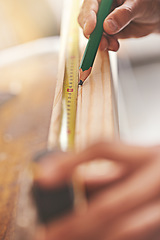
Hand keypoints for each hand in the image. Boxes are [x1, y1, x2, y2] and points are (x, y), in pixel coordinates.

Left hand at [34, 141, 159, 239]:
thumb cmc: (158, 168)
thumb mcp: (136, 162)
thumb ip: (107, 171)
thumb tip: (73, 178)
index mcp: (147, 155)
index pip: (104, 150)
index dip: (72, 162)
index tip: (43, 176)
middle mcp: (157, 179)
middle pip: (111, 203)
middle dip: (77, 222)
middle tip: (50, 234)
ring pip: (127, 229)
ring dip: (93, 237)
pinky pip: (137, 236)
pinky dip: (112, 239)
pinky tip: (95, 239)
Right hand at [78, 0, 159, 50]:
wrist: (155, 16)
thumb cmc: (149, 3)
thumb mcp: (138, 5)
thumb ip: (123, 14)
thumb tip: (107, 26)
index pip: (91, 4)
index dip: (88, 17)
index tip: (90, 30)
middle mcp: (102, 7)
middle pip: (87, 21)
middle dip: (93, 34)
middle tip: (101, 43)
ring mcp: (103, 21)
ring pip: (94, 34)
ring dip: (101, 42)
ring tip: (113, 45)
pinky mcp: (107, 33)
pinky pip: (102, 40)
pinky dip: (107, 45)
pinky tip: (115, 46)